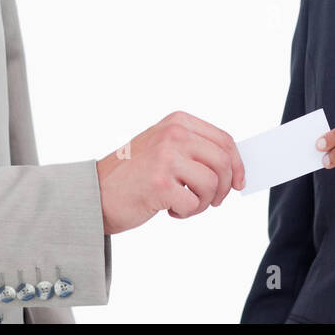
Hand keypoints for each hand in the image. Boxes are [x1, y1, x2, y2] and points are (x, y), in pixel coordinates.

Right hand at [96, 111, 245, 234]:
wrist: (96, 192)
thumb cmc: (133, 174)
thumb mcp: (164, 146)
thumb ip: (195, 148)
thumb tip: (235, 167)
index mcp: (177, 122)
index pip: (224, 140)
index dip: (237, 165)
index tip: (239, 183)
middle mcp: (173, 134)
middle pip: (223, 162)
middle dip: (224, 188)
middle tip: (212, 201)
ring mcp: (166, 157)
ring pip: (212, 184)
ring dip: (203, 202)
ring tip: (185, 204)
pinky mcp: (160, 184)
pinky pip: (194, 204)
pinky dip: (186, 213)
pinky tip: (170, 210)